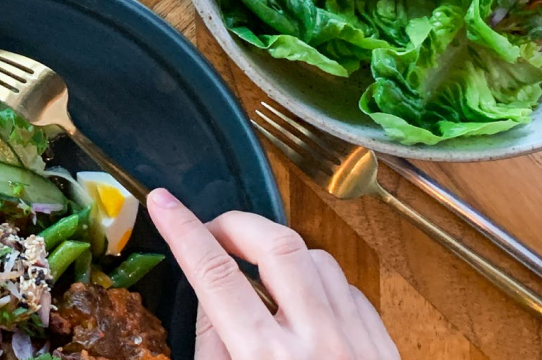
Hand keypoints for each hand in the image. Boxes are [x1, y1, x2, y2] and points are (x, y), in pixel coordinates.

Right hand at [146, 189, 398, 359]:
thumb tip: (213, 294)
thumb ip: (215, 343)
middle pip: (277, 245)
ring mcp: (358, 342)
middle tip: (213, 231)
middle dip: (238, 225)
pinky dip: (318, 283)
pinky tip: (301, 303)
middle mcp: (316, 344)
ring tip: (257, 273)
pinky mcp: (384, 348)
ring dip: (280, 253)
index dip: (183, 231)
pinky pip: (348, 290)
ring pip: (318, 259)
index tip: (162, 203)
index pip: (215, 275)